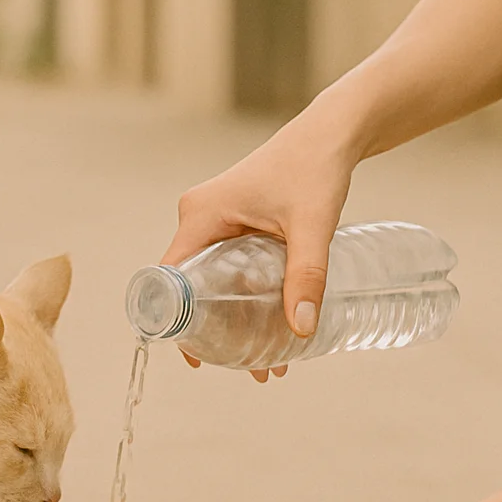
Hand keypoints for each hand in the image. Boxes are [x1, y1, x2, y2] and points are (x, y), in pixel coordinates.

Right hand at [162, 106, 361, 382]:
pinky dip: (244, 297)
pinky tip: (272, 324)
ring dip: (234, 318)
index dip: (177, 323)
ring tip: (267, 360)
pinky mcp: (234, 221)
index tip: (199, 359)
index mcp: (200, 215)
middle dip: (216, 330)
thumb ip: (306, 276)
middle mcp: (199, 217)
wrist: (331, 134)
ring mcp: (215, 219)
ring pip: (213, 280)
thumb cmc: (315, 169)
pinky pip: (228, 267)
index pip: (170, 279)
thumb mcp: (311, 226)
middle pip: (192, 286)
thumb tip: (300, 330)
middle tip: (245, 367)